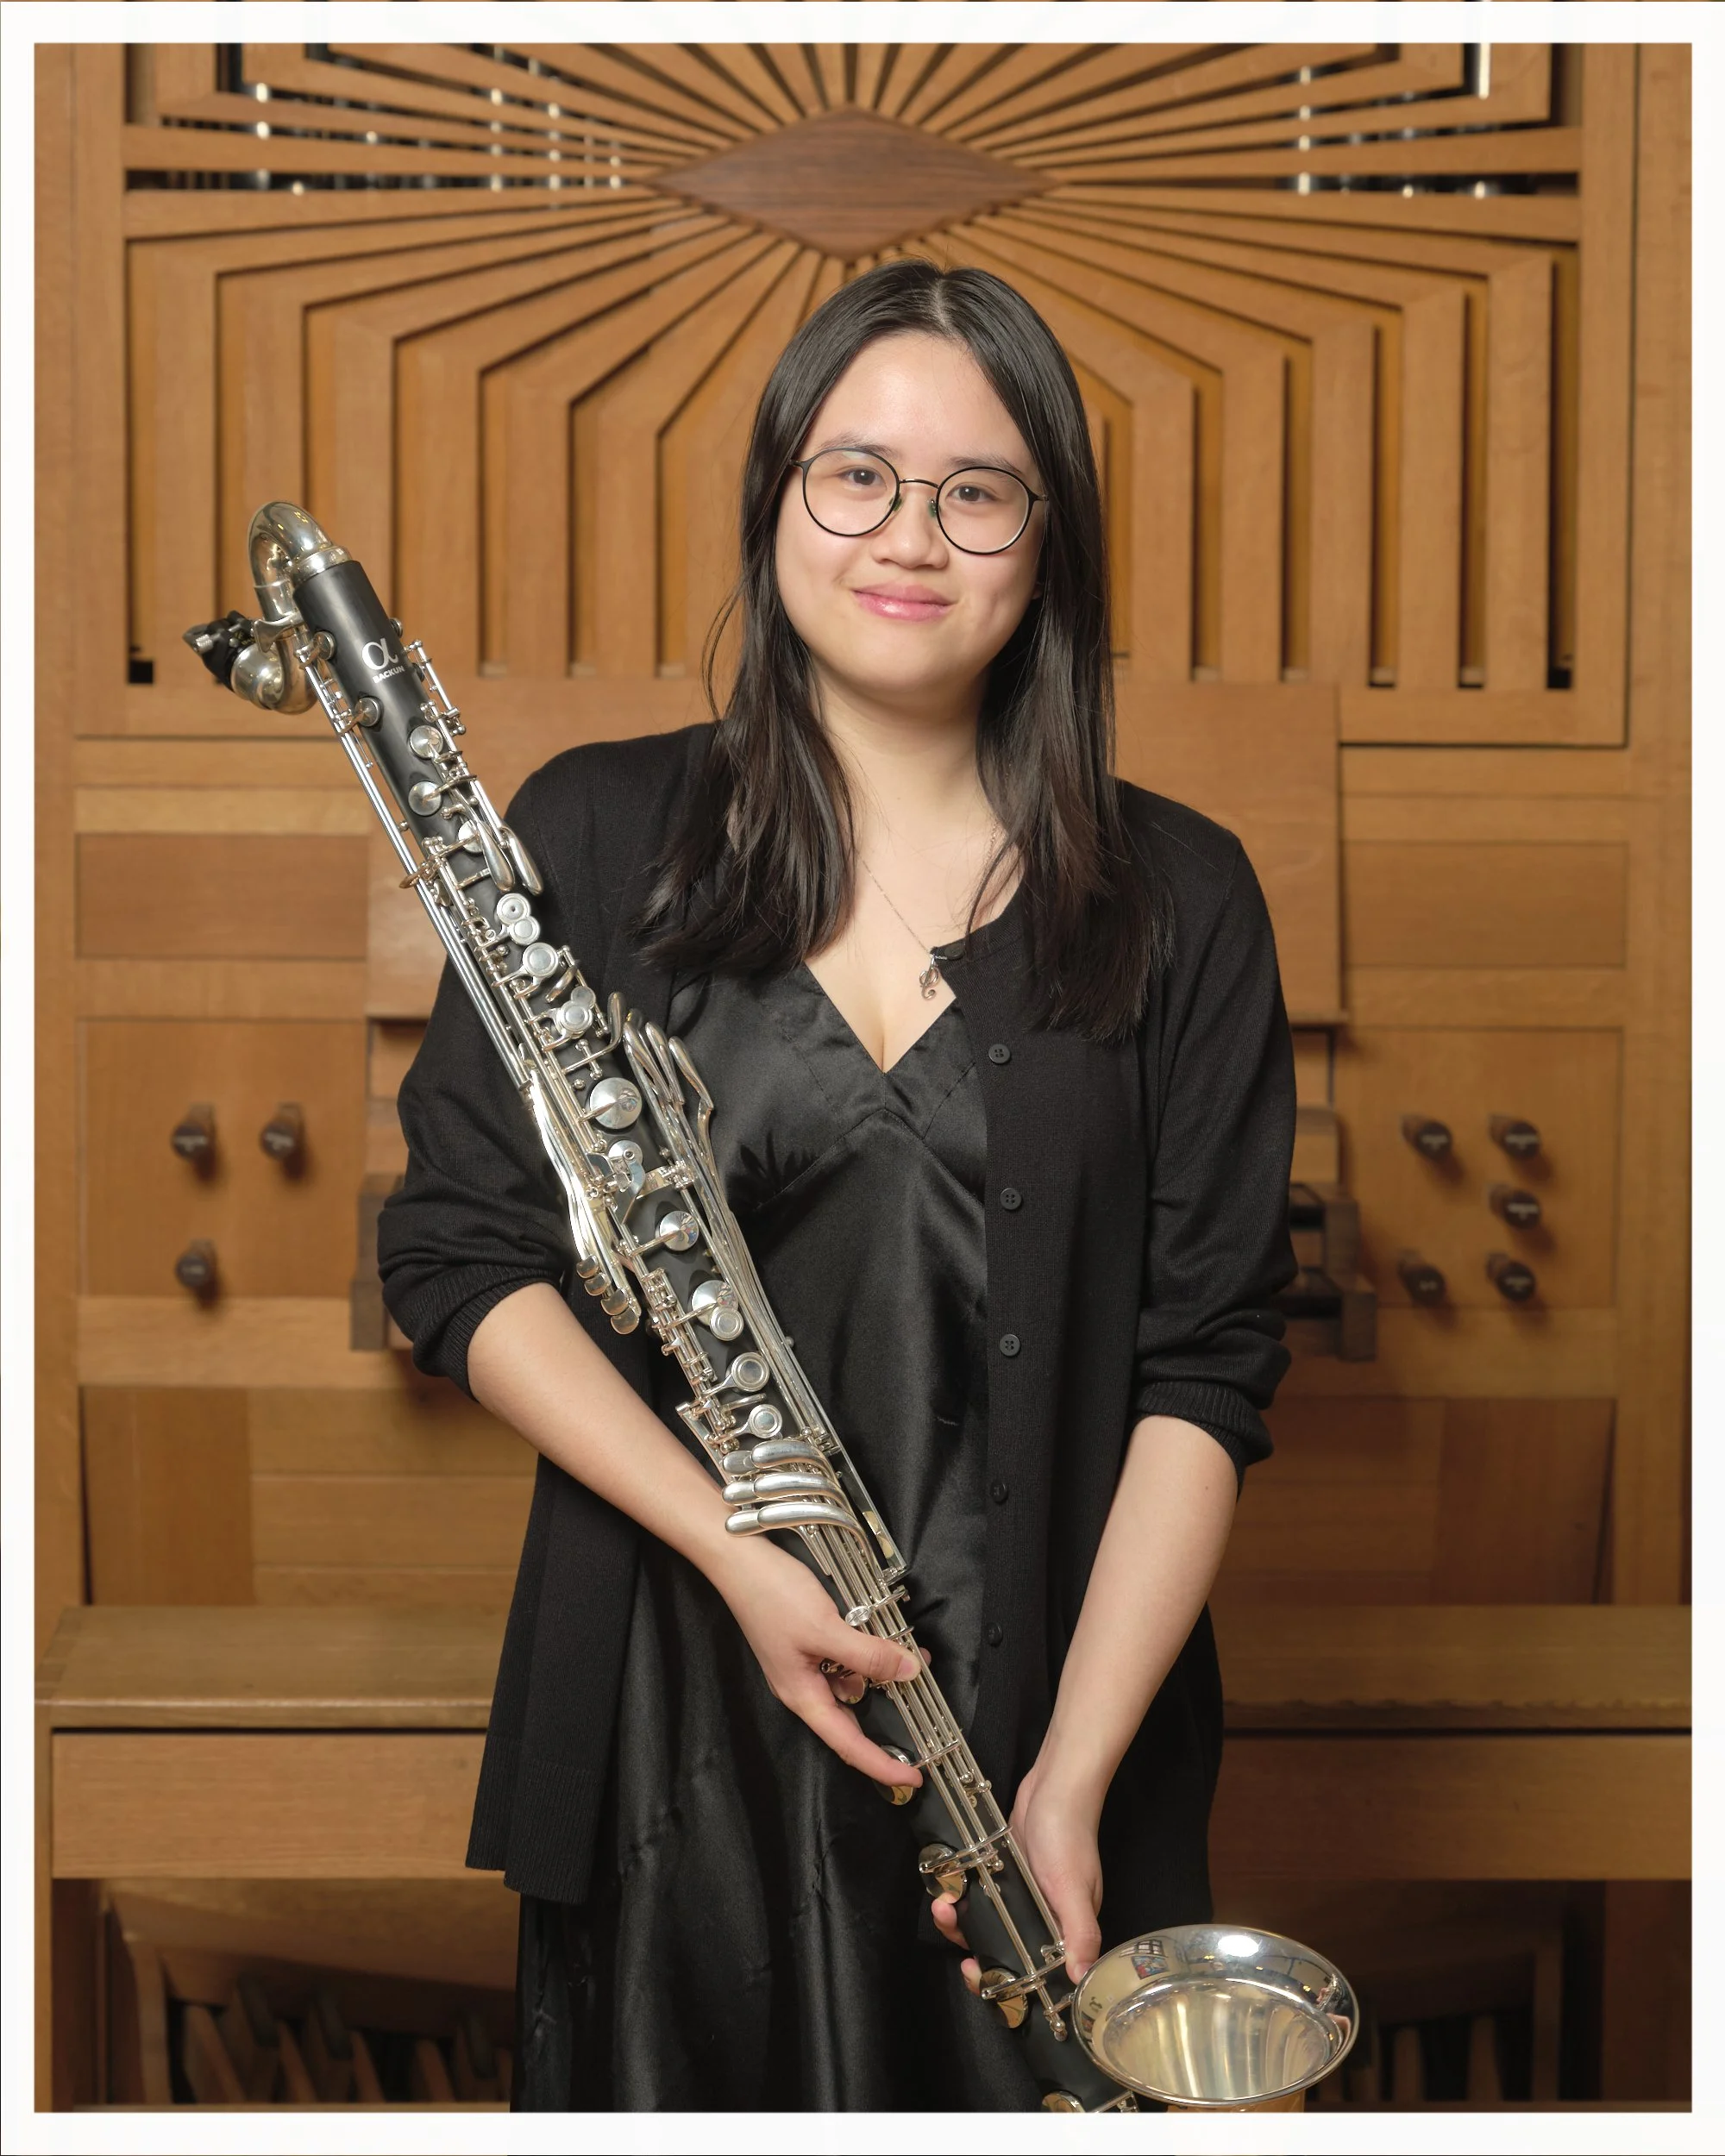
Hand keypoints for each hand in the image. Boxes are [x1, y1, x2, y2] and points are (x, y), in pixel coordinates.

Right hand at [708, 1537, 921, 1789]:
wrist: (739, 1558)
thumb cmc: (771, 1595)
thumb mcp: (826, 1628)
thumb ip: (868, 1654)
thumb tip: (908, 1672)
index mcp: (803, 1696)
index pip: (848, 1744)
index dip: (880, 1766)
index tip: (911, 1780)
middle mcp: (804, 1686)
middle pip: (850, 1719)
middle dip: (887, 1722)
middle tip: (922, 1727)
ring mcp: (805, 1664)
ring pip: (851, 1683)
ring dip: (881, 1675)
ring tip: (912, 1660)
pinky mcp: (808, 1640)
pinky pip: (844, 1658)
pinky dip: (868, 1653)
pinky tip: (885, 1636)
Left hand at [930, 1762, 1104, 1989]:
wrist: (1055, 1785)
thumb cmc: (1069, 1834)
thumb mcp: (1073, 1886)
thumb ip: (1079, 1932)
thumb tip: (1082, 1978)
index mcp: (1065, 1932)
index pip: (1037, 1978)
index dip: (1008, 1987)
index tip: (981, 1977)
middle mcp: (1044, 1921)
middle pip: (1004, 1955)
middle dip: (973, 1950)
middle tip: (951, 1928)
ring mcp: (1022, 1898)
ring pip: (986, 1926)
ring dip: (959, 1921)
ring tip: (944, 1904)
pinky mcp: (1005, 1875)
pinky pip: (980, 1898)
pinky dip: (962, 1896)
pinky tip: (950, 1886)